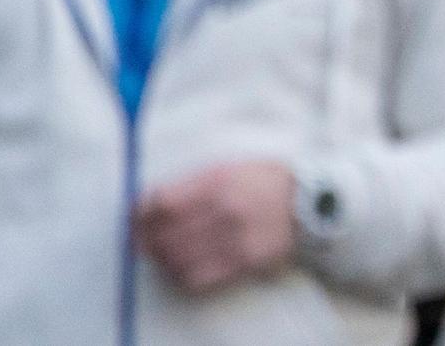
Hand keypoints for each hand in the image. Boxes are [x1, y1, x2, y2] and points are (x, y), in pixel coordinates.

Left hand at [135, 161, 298, 293]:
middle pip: (164, 233)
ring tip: (160, 255)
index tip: (134, 218)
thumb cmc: (264, 181)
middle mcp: (223, 209)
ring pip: (176, 258)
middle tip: (139, 242)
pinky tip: (181, 268)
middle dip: (144, 240)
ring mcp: (234, 238)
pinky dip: (181, 275)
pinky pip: (198, 277)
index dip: (140, 213)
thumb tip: (152, 201)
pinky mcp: (243, 262)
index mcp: (217, 181)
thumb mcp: (229, 167)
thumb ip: (192, 182)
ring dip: (161, 259)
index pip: (162, 203)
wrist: (310, 202)